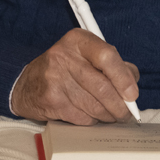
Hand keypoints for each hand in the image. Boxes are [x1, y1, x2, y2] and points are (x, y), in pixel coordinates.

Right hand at [10, 29, 140, 124]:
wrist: (27, 84)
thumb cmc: (66, 68)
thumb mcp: (87, 55)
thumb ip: (113, 64)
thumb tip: (133, 82)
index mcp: (79, 40)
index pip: (107, 56)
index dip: (123, 78)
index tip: (132, 94)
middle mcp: (65, 56)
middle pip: (102, 87)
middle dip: (120, 105)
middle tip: (127, 113)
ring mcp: (55, 79)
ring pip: (94, 106)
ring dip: (108, 115)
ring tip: (112, 115)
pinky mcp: (50, 100)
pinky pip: (81, 117)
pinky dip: (92, 120)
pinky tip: (92, 116)